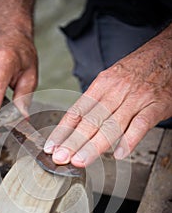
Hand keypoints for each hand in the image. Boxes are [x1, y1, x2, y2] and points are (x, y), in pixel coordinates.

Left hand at [44, 25, 171, 166]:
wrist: (167, 52)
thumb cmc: (137, 68)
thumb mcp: (111, 78)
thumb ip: (97, 101)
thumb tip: (77, 124)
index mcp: (102, 84)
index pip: (77, 111)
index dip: (62, 131)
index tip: (52, 147)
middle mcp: (116, 91)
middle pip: (91, 120)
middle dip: (73, 142)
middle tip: (61, 158)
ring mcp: (136, 99)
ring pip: (112, 125)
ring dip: (94, 145)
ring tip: (80, 160)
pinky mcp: (155, 105)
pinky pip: (141, 125)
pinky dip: (130, 140)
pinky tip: (119, 154)